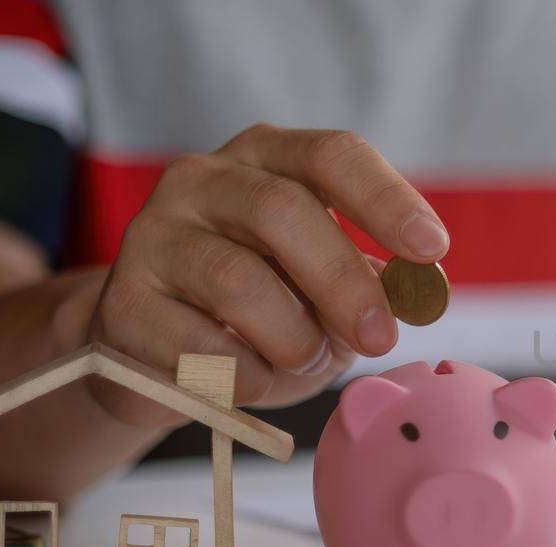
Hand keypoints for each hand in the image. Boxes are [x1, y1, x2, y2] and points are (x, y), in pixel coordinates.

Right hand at [87, 124, 447, 425]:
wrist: (159, 358)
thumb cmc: (264, 312)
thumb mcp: (326, 288)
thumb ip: (372, 280)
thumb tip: (422, 290)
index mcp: (267, 158)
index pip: (331, 155)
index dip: (385, 199)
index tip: (433, 248)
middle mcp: (203, 179)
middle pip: (282, 211)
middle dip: (344, 280)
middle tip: (381, 337)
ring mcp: (152, 234)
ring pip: (239, 281)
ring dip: (293, 338)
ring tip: (306, 360)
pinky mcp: (122, 301)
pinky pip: (201, 346)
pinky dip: (248, 377)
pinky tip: (254, 381)